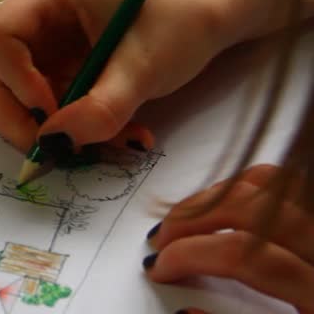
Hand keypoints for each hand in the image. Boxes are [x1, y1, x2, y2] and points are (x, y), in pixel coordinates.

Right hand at [0, 0, 242, 159]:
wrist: (208, 18)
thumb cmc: (181, 22)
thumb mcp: (146, 66)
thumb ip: (102, 107)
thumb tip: (56, 143)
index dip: (13, 81)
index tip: (52, 110)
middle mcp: (31, 20)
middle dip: (17, 119)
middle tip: (59, 149)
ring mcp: (39, 50)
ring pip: (8, 102)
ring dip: (46, 133)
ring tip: (103, 144)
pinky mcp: (52, 75)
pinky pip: (40, 114)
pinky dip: (68, 134)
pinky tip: (110, 137)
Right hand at [145, 164, 313, 312]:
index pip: (246, 256)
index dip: (192, 256)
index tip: (160, 268)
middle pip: (252, 209)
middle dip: (194, 218)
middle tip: (162, 238)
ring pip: (270, 184)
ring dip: (217, 195)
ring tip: (186, 216)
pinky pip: (290, 183)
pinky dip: (250, 184)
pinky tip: (227, 202)